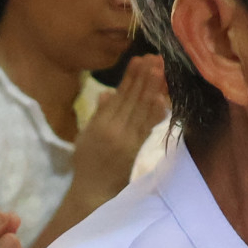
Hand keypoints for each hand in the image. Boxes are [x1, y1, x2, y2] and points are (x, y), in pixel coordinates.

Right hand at [67, 55, 167, 198]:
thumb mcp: (85, 135)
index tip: (139, 59)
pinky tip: (162, 99)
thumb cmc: (87, 161)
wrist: (93, 189)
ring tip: (160, 70)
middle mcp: (114, 129)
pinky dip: (154, 112)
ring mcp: (127, 139)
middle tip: (154, 58)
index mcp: (100, 123)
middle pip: (132, 99)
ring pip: (141, 109)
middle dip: (144, 77)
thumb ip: (98, 114)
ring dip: (152, 89)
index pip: (119, 95)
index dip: (130, 77)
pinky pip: (146, 126)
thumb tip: (107, 93)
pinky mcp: (136, 148)